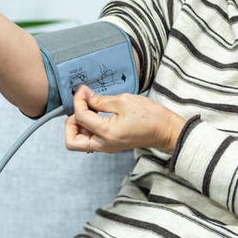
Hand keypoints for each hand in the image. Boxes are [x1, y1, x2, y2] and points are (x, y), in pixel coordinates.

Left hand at [64, 85, 186, 153]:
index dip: (78, 100)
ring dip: (79, 125)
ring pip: (80, 141)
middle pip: (72, 141)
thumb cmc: (150, 116)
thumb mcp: (124, 101)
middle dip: (71, 123)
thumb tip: (84, 95)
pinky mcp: (110, 145)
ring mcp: (107, 147)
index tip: (83, 90)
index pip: (80, 117)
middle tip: (80, 107)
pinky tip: (96, 113)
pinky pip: (90, 140)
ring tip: (89, 108)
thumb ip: (100, 100)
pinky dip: (88, 127)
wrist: (166, 131)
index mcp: (107, 133)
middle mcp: (104, 145)